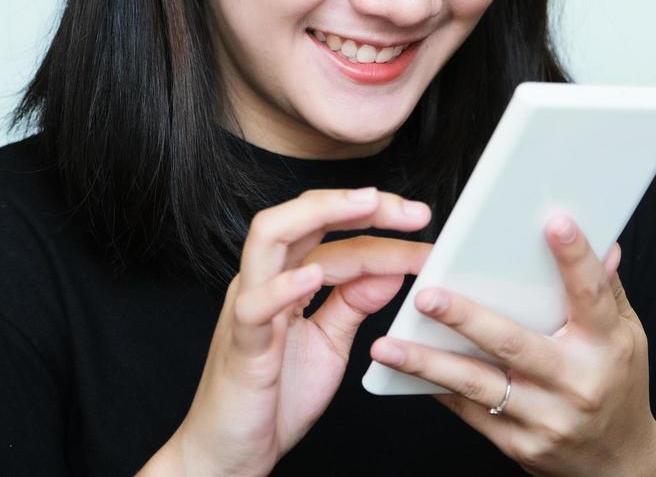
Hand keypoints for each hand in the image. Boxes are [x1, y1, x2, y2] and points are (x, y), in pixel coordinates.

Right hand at [170, 187, 432, 476]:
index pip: (333, 236)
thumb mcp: (329, 343)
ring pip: (270, 237)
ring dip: (320, 215)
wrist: (231, 452)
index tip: (424, 227)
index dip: (382, 228)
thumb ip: (354, 304)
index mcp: (284, 278)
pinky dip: (284, 287)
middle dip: (357, 204)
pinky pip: (254, 307)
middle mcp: (263, 280)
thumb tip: (390, 271)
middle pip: (302, 217)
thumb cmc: (274, 397)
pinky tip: (313, 277)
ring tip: (367, 207)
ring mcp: (247, 307)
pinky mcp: (241, 344)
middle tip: (413, 210)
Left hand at [368, 214, 655, 476]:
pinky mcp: (521, 444)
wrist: (620, 464)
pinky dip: (438, 388)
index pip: (592, 295)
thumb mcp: (628, 336)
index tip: (555, 222)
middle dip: (465, 318)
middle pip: (514, 343)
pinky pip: (471, 412)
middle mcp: (577, 382)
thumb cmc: (619, 384)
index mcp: (607, 345)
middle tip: (426, 295)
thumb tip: (606, 242)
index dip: (575, 258)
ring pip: (479, 383)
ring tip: (387, 346)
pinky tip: (406, 370)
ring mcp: (547, 417)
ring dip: (428, 363)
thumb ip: (608, 290)